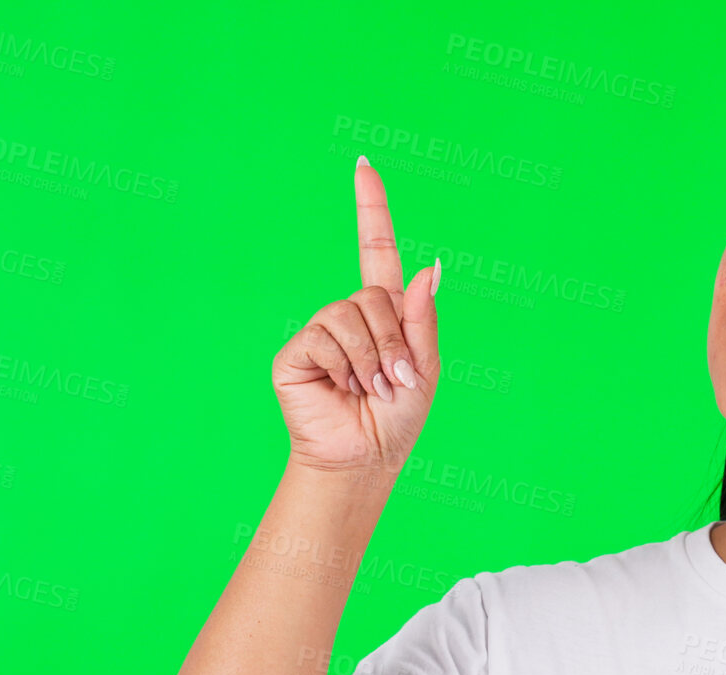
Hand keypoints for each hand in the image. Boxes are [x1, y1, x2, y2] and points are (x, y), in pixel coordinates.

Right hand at [272, 156, 439, 475]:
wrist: (365, 458)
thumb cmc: (397, 418)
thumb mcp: (425, 367)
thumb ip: (422, 318)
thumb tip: (429, 265)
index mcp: (383, 313)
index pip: (375, 249)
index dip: (371, 208)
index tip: (364, 166)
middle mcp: (348, 315)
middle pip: (372, 293)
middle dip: (393, 339)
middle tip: (394, 380)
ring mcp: (319, 331)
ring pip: (349, 312)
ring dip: (372, 356)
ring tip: (371, 389)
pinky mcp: (295, 352)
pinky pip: (324, 335)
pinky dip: (345, 364)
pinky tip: (343, 388)